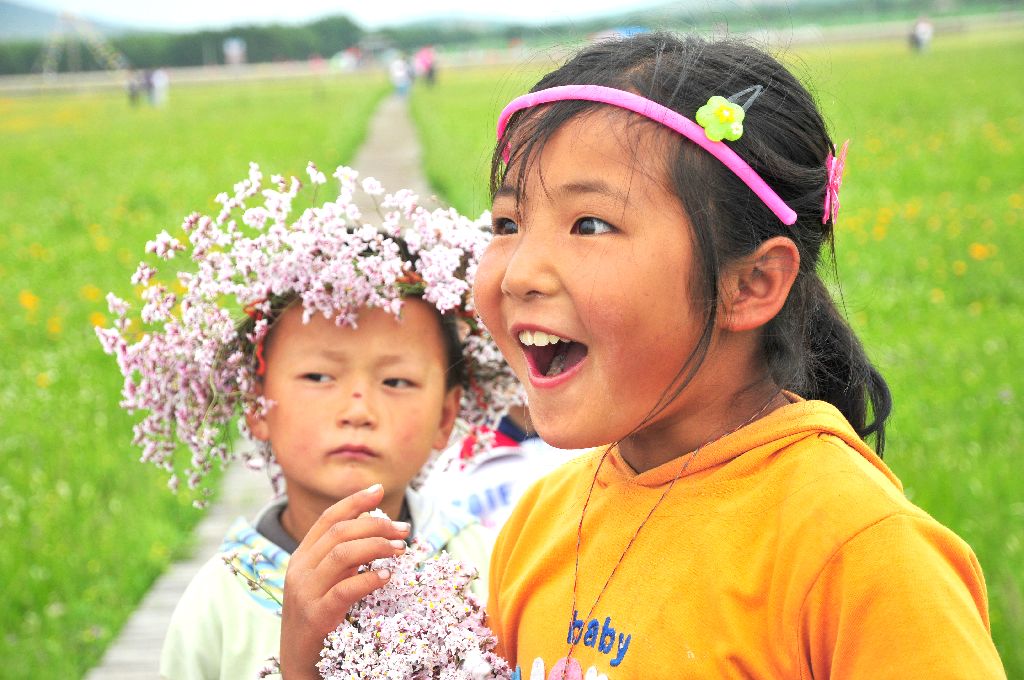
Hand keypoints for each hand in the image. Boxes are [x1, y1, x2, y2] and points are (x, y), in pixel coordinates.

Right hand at [279, 483, 409, 679]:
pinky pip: (345, 589)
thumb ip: (343, 557)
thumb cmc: (319, 618)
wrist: (298, 662)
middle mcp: (300, 569)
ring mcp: (305, 592)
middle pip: (340, 532)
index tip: (379, 490)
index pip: (328, 519)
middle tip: (404, 529)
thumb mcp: (326, 582)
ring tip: (401, 549)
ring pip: (342, 554)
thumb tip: (374, 526)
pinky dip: (369, 579)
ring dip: (377, 546)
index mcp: (302, 557)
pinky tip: (388, 576)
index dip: (354, 501)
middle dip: (376, 524)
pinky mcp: (316, 615)